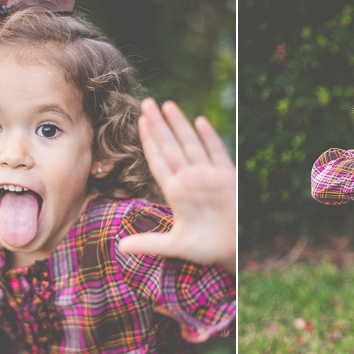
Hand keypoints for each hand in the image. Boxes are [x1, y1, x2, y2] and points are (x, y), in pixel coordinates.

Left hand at [117, 99, 235, 273]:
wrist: (233, 251)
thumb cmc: (205, 247)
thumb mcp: (174, 245)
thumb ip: (148, 243)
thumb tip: (119, 248)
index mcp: (175, 192)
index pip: (158, 161)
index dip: (149, 142)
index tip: (140, 122)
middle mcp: (190, 180)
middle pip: (171, 147)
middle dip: (158, 125)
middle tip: (146, 102)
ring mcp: (208, 177)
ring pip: (190, 145)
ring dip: (179, 125)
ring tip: (167, 105)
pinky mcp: (226, 179)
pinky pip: (217, 154)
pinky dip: (209, 139)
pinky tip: (200, 122)